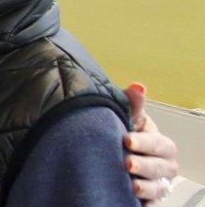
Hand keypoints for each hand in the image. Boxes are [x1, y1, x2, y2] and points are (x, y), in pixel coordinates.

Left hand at [123, 82, 178, 202]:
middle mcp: (164, 164)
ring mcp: (158, 182)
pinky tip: (139, 204)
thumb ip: (133, 104)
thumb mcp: (128, 118)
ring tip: (132, 185)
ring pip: (158, 187)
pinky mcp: (149, 198)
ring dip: (146, 187)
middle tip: (127, 163)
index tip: (126, 139)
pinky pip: (152, 204)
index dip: (143, 142)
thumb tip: (138, 86)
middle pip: (160, 167)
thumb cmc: (126, 133)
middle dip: (144, 165)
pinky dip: (146, 204)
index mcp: (161, 143)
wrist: (117, 153)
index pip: (158, 143)